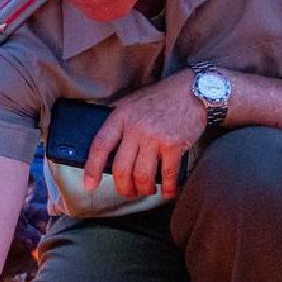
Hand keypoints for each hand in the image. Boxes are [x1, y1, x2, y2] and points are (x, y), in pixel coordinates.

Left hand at [85, 69, 204, 199]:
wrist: (191, 90)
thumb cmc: (160, 98)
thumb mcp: (131, 103)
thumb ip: (118, 123)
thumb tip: (106, 153)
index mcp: (121, 116)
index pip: (100, 145)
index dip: (92, 168)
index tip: (90, 185)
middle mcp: (136, 128)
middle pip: (121, 169)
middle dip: (123, 187)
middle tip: (127, 192)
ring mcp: (155, 137)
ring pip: (142, 176)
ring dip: (143, 189)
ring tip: (146, 190)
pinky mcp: (174, 145)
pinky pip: (167, 175)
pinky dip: (167, 188)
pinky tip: (167, 191)